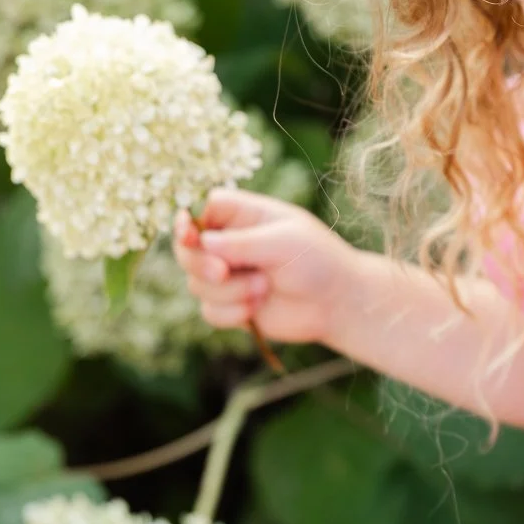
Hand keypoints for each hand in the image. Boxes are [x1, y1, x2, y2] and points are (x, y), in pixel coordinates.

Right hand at [173, 189, 359, 346]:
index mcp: (243, 215)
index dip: (186, 222)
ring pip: (196, 284)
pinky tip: (257, 309)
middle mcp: (229, 243)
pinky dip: (231, 313)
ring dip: (229, 291)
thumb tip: (202, 242)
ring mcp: (229, 275)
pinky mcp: (232, 305)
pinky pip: (209, 312)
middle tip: (223, 272)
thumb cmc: (318, 261)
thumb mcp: (285, 242)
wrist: (338, 303)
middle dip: (200, 263)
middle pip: (186, 248)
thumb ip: (242, 242)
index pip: (199, 209)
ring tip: (264, 289)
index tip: (189, 236)